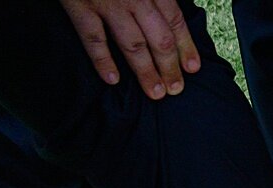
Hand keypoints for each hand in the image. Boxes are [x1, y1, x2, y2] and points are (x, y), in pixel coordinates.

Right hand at [58, 0, 201, 100]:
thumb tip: (168, 13)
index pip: (175, 21)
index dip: (186, 47)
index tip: (193, 68)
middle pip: (159, 39)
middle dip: (170, 67)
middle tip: (176, 90)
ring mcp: (107, 2)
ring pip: (133, 44)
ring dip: (146, 72)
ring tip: (156, 93)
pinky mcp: (79, 5)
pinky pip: (93, 37)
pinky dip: (103, 60)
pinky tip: (113, 79)